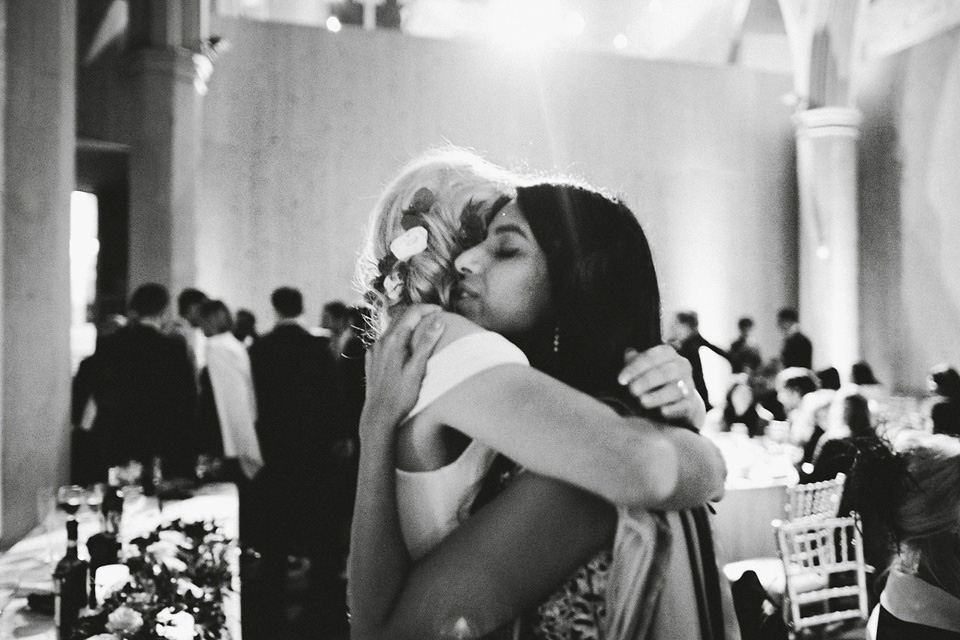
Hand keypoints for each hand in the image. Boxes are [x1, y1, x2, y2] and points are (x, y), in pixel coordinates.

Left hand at [360, 304, 445, 443]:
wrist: (378, 416)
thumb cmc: (401, 396)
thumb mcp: (417, 370)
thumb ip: (426, 344)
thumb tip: (438, 321)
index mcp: (393, 340)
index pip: (412, 312)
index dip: (428, 308)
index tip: (442, 311)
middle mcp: (381, 341)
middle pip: (401, 316)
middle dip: (419, 314)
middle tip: (436, 317)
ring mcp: (374, 350)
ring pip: (392, 327)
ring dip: (409, 324)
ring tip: (424, 330)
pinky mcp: (371, 359)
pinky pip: (386, 340)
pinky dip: (398, 336)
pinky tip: (406, 346)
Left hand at [617, 345, 705, 428]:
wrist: (680, 400)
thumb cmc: (656, 379)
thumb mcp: (645, 367)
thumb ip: (634, 360)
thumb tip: (627, 353)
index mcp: (668, 353)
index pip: (651, 357)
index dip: (634, 368)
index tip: (621, 380)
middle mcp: (681, 366)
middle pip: (664, 372)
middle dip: (646, 381)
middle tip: (632, 390)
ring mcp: (688, 385)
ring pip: (675, 390)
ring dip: (657, 396)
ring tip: (642, 401)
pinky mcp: (691, 404)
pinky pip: (684, 406)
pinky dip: (673, 409)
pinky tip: (662, 411)